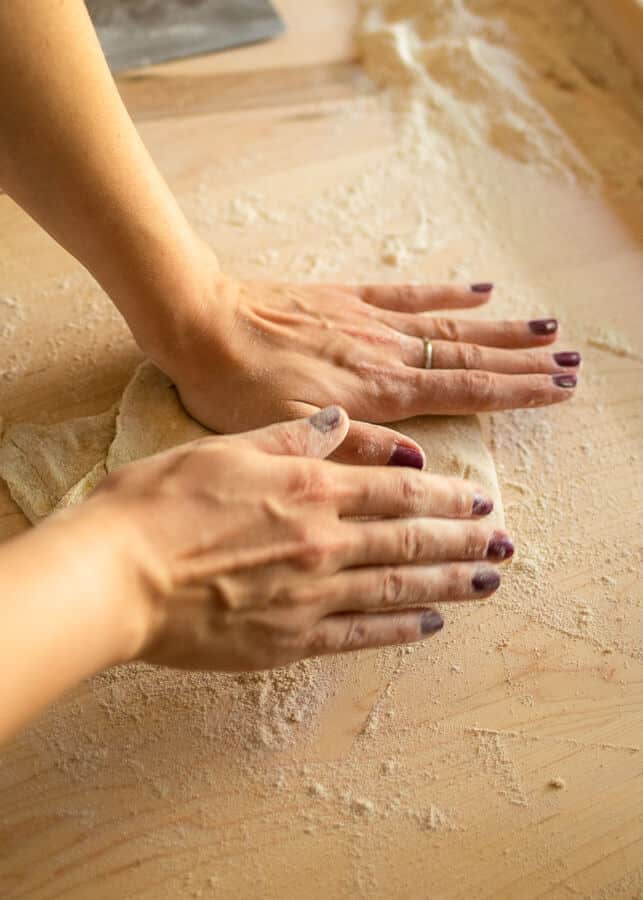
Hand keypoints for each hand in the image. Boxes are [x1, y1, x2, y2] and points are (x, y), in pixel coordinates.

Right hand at [89, 408, 512, 671]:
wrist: (115, 574)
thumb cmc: (159, 502)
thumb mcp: (227, 447)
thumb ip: (294, 437)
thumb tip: (344, 423)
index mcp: (309, 488)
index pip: (396, 491)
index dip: (444, 495)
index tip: (480, 499)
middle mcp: (323, 542)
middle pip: (409, 541)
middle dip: (463, 540)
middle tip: (504, 542)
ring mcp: (310, 595)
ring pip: (398, 588)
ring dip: (449, 583)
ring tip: (488, 581)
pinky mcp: (288, 641)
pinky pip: (359, 634)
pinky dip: (399, 628)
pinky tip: (429, 624)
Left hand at [151, 268, 580, 465]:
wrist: (198, 323)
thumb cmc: (234, 385)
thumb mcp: (286, 432)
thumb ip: (355, 447)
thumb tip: (417, 467)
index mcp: (376, 391)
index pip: (462, 392)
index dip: (515, 393)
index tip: (557, 390)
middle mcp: (384, 353)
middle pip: (469, 358)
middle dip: (524, 363)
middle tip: (570, 362)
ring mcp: (369, 322)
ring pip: (450, 326)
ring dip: (502, 330)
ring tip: (546, 327)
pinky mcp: (347, 299)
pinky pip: (408, 294)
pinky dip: (447, 293)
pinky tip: (479, 289)